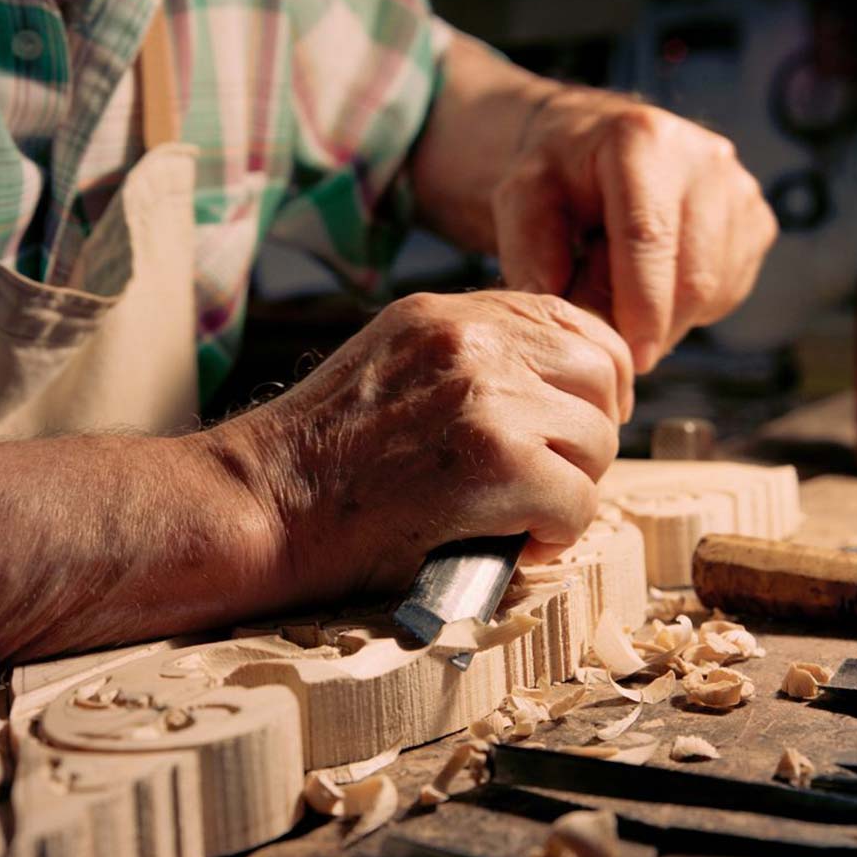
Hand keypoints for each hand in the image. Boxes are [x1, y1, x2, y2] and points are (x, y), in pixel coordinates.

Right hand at [215, 290, 632, 605]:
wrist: (256, 508)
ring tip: (521, 513)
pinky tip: (513, 543)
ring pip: (598, 439)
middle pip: (599, 372)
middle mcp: (472, 338)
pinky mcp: (496, 463)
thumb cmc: (315, 461)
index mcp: (445, 313)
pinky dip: (555, 534)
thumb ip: (464, 363)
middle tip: (551, 476)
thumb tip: (549, 394)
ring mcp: (487, 395)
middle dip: (588, 433)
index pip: (568, 317)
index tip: (579, 417)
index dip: (590, 375)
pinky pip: (579, 501)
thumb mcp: (389, 369)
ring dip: (571, 485)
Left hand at [492, 85, 777, 371]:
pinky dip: (692, 308)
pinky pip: (730, 289)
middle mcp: (704, 158)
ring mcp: (738, 189)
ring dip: (671, 320)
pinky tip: (656, 287)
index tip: (631, 357)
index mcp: (643, 141)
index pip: (649, 237)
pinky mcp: (755, 219)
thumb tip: (551, 303)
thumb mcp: (523, 197)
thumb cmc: (558, 174)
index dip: (641, 305)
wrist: (597, 143)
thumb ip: (531, 246)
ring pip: (715, 289)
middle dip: (655, 326)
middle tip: (614, 345)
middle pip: (693, 273)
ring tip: (625, 302)